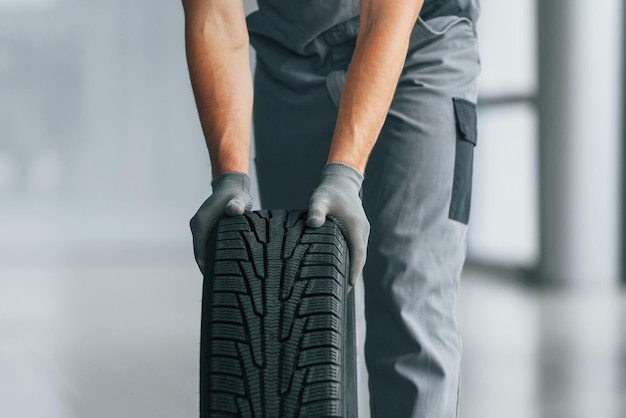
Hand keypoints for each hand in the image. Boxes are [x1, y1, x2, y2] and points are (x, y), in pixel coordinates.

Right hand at [190, 171, 252, 274]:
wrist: (231, 187)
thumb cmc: (236, 196)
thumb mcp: (238, 200)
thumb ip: (236, 205)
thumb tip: (233, 210)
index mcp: (201, 222)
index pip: (199, 251)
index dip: (205, 266)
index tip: (214, 279)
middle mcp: (197, 226)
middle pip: (199, 253)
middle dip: (208, 267)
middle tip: (220, 283)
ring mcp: (200, 227)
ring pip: (202, 250)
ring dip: (210, 261)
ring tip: (223, 277)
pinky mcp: (205, 229)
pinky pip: (206, 245)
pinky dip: (212, 254)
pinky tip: (223, 263)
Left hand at [307, 162, 369, 285]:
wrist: (341, 181)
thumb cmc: (329, 192)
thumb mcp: (319, 199)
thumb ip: (316, 211)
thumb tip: (313, 223)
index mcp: (355, 226)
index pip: (358, 254)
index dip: (355, 271)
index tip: (349, 286)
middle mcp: (361, 230)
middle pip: (360, 257)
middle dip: (353, 275)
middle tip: (342, 293)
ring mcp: (361, 230)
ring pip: (359, 254)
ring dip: (353, 268)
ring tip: (342, 286)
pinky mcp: (358, 230)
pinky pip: (357, 248)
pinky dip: (352, 260)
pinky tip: (342, 268)